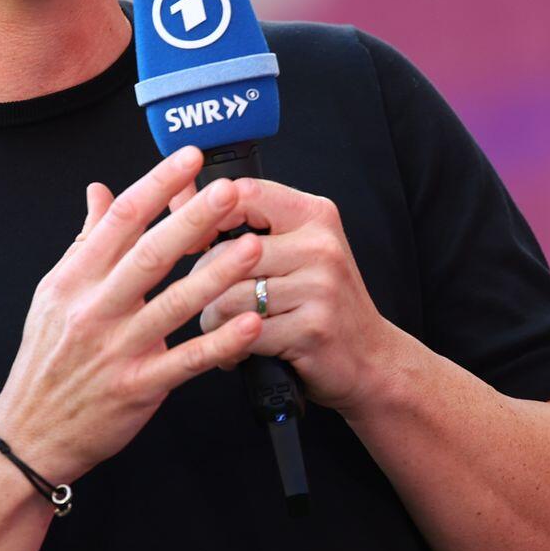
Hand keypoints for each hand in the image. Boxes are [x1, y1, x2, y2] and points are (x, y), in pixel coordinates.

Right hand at [0, 147, 263, 481]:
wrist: (30, 433)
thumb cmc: (48, 358)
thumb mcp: (54, 293)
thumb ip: (85, 241)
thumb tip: (100, 191)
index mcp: (75, 279)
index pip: (120, 220)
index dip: (157, 185)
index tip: (190, 158)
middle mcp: (94, 309)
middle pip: (150, 254)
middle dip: (193, 219)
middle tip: (231, 191)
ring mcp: (116, 350)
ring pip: (172, 305)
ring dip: (215, 274)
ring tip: (251, 247)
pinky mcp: (137, 388)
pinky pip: (186, 361)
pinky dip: (220, 342)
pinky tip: (252, 322)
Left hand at [176, 177, 397, 411]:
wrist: (370, 358)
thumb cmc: (321, 302)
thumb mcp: (296, 249)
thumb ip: (246, 222)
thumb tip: (179, 193)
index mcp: (314, 215)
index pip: (244, 193)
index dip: (206, 215)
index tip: (193, 240)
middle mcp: (320, 246)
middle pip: (228, 252)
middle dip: (204, 283)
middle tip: (208, 300)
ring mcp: (319, 287)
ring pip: (229, 295)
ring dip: (213, 320)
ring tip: (220, 329)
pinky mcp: (311, 329)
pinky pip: (245, 333)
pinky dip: (229, 348)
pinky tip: (235, 351)